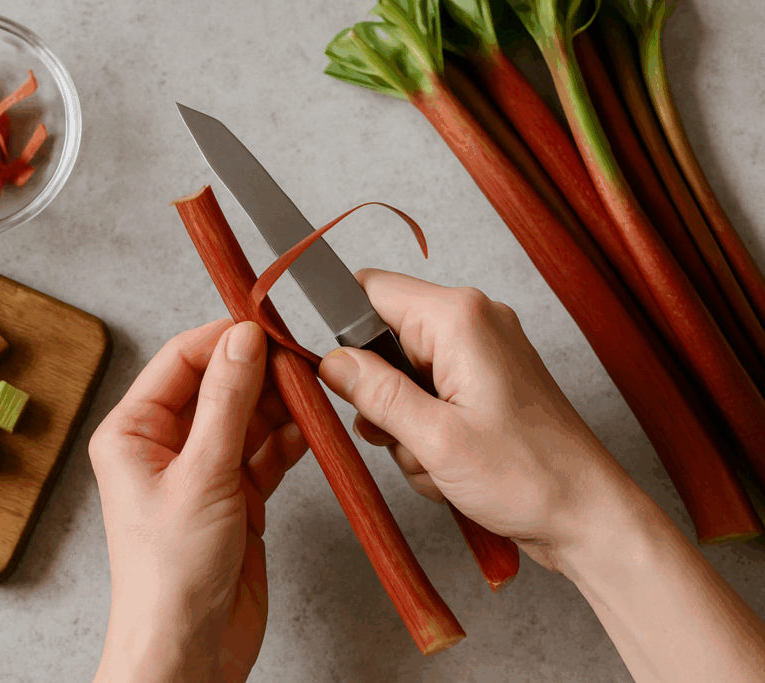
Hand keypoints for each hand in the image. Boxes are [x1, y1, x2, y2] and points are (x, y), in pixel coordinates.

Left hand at [90, 319, 306, 682]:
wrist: (189, 650)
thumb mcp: (202, 475)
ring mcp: (202, 471)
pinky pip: (265, 453)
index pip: (180, 361)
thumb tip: (242, 341)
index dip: (223, 339)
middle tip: (301, 360)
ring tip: (313, 391)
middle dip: (259, 372)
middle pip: (217, 386)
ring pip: (246, 417)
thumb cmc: (169, 576)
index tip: (266, 326)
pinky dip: (289, 441)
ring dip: (280, 405)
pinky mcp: (235, 496)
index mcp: (132, 432)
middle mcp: (164, 446)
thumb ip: (227, 402)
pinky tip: (311, 429)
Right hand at [318, 269, 635, 571]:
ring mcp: (483, 354)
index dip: (343, 330)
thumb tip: (331, 362)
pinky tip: (450, 467)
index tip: (337, 376)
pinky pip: (431, 398)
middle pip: (385, 342)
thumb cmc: (530, 477)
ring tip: (437, 462)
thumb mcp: (435, 440)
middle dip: (383, 397)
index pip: (371, 290)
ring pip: (405, 378)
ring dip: (406, 427)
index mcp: (460, 319)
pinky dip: (429, 435)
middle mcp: (474, 323)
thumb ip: (376, 393)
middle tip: (404, 438)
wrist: (587, 516)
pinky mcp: (487, 383)